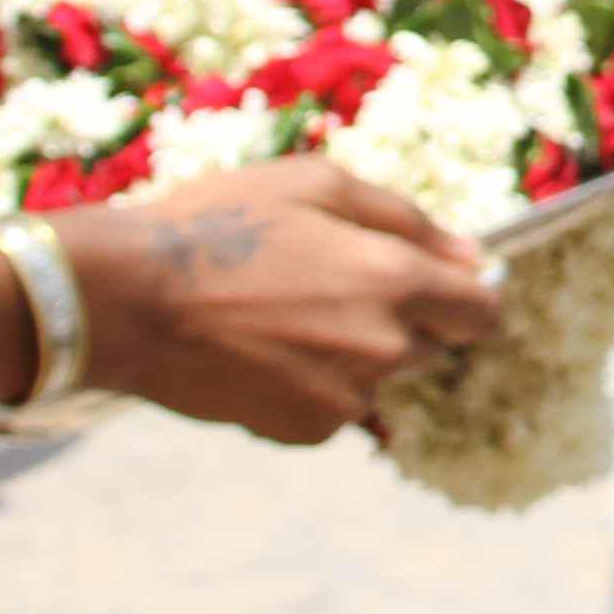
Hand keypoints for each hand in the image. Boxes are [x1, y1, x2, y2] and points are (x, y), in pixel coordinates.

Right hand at [61, 162, 500, 445]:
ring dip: (350, 351)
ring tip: (278, 312)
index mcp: (395, 280)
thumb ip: (408, 219)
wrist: (130, 299)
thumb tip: (472, 257)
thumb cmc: (221, 222)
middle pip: (428, 345)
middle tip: (325, 284)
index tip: (436, 284)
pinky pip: (333, 405)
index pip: (482, 313)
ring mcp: (345, 397)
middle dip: (397, 317)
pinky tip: (259, 349)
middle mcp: (383, 348)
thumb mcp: (317, 183)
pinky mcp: (304, 431)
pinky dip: (311, 382)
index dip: (465, 297)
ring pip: (376, 376)